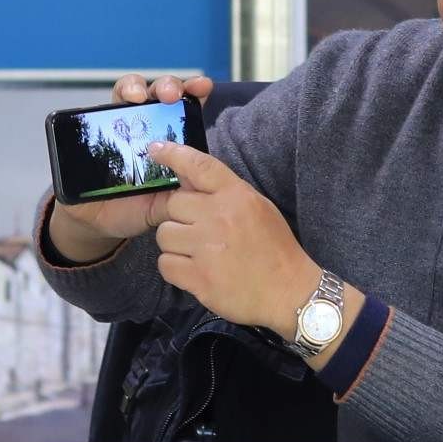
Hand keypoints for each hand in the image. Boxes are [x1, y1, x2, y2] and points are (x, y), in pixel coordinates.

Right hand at [46, 73, 215, 257]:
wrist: (95, 220)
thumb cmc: (136, 207)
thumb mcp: (163, 204)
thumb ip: (180, 195)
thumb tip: (199, 187)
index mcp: (172, 136)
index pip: (187, 106)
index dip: (195, 90)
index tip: (203, 86)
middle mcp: (148, 123)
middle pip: (160, 91)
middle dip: (168, 86)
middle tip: (171, 95)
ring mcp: (120, 123)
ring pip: (129, 90)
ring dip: (136, 87)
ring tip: (138, 96)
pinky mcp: (95, 130)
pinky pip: (97, 111)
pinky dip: (104, 106)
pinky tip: (113, 107)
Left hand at [145, 141, 317, 338]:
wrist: (288, 292)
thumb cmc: (275, 248)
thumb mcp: (259, 208)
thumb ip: (225, 193)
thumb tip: (188, 178)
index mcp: (237, 196)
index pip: (200, 167)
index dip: (173, 155)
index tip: (154, 149)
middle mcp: (219, 217)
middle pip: (173, 204)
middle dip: (180, 217)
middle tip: (198, 231)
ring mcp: (207, 248)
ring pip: (164, 235)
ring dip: (176, 244)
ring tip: (198, 253)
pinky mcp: (198, 277)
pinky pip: (165, 264)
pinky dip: (175, 268)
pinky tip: (195, 271)